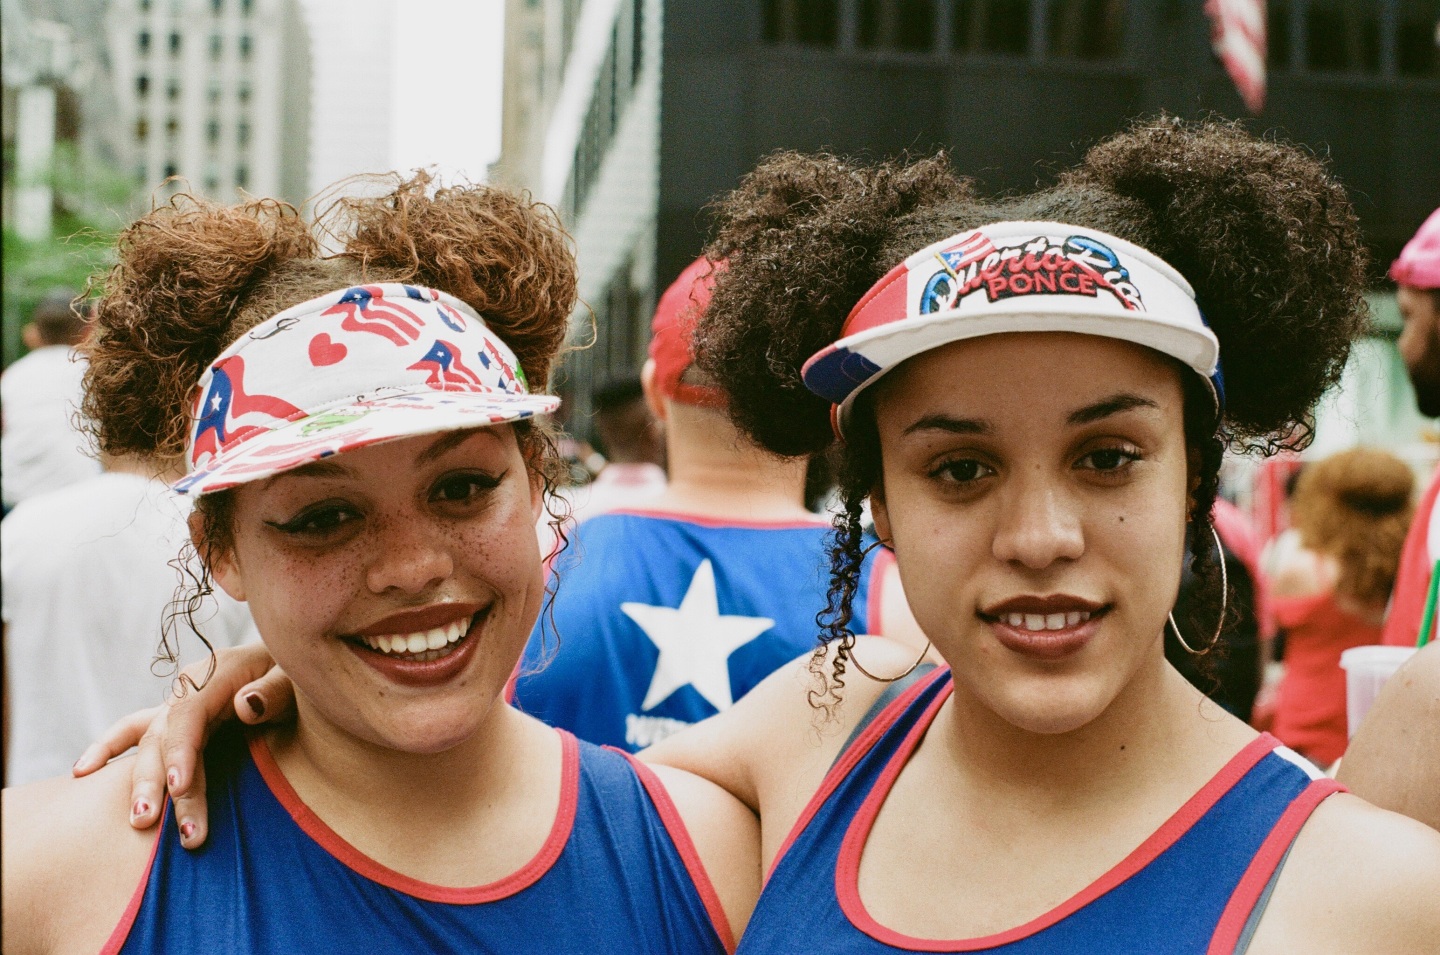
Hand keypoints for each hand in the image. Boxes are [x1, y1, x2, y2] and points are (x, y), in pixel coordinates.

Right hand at [71, 642, 292, 848]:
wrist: (295, 661)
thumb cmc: (300, 674)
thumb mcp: (296, 676)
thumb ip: (276, 690)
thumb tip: (245, 706)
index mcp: (218, 673)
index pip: (190, 715)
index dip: (181, 751)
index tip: (180, 786)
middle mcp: (191, 688)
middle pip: (164, 736)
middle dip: (155, 781)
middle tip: (150, 822)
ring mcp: (179, 704)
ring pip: (148, 743)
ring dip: (137, 781)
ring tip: (137, 822)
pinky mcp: (174, 719)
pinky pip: (133, 730)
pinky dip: (107, 748)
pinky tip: (81, 773)